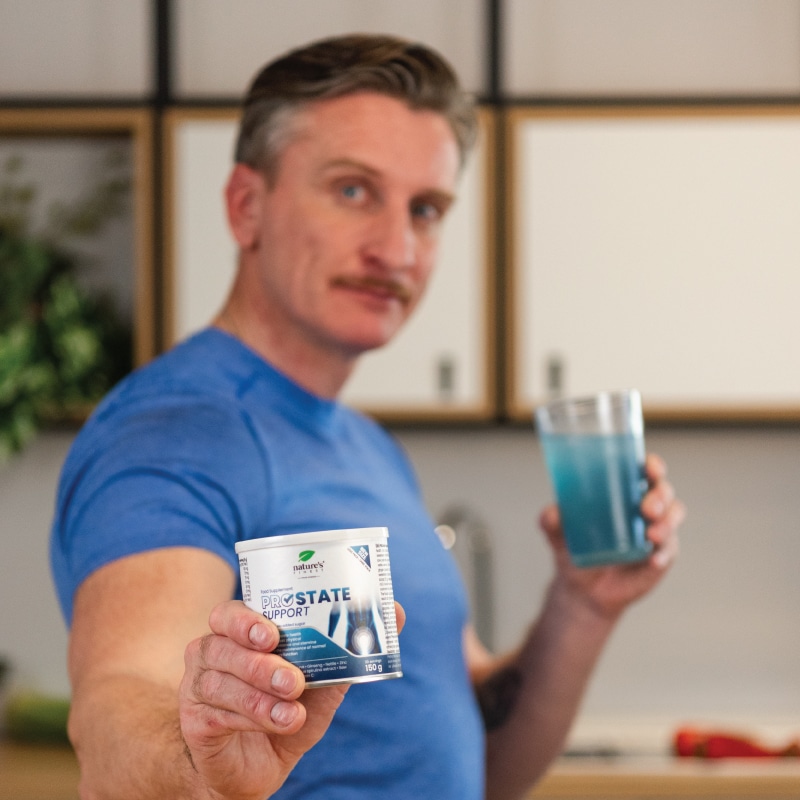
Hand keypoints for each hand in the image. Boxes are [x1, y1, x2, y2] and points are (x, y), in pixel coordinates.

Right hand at [179, 600, 346, 799]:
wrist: (259, 764)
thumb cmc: (287, 709)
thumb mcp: (320, 683)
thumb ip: (342, 654)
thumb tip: (386, 619)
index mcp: (237, 634)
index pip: (230, 614)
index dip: (247, 621)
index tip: (274, 636)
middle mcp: (211, 653)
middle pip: (221, 646)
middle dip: (260, 664)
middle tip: (292, 680)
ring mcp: (197, 687)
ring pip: (219, 683)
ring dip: (260, 699)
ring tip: (292, 711)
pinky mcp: (195, 722)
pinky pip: (218, 715)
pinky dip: (252, 720)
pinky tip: (278, 724)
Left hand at [540, 453, 685, 620]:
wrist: (583, 588)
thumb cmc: (574, 547)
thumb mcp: (558, 533)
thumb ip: (551, 521)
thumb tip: (552, 513)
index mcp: (622, 490)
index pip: (644, 470)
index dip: (652, 465)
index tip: (648, 467)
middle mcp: (643, 505)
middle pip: (664, 490)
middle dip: (660, 495)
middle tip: (647, 508)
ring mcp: (656, 529)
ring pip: (673, 516)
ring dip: (667, 523)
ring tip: (652, 535)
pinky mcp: (661, 555)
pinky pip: (669, 550)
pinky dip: (663, 553)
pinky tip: (653, 559)